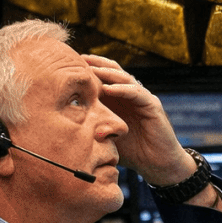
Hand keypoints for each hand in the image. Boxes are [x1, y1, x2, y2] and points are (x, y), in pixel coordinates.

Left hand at [82, 54, 193, 184]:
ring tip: (92, 70)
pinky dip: (122, 89)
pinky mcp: (152, 106)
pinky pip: (137, 93)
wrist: (157, 163)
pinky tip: (108, 88)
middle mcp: (131, 95)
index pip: (104, 78)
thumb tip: (64, 124)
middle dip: (97, 64)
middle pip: (114, 71)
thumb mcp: (106, 136)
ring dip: (108, 73)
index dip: (89, 70)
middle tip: (78, 58)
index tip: (69, 65)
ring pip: (125, 78)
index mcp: (119, 100)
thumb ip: (92, 126)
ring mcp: (142, 99)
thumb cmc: (132, 151)